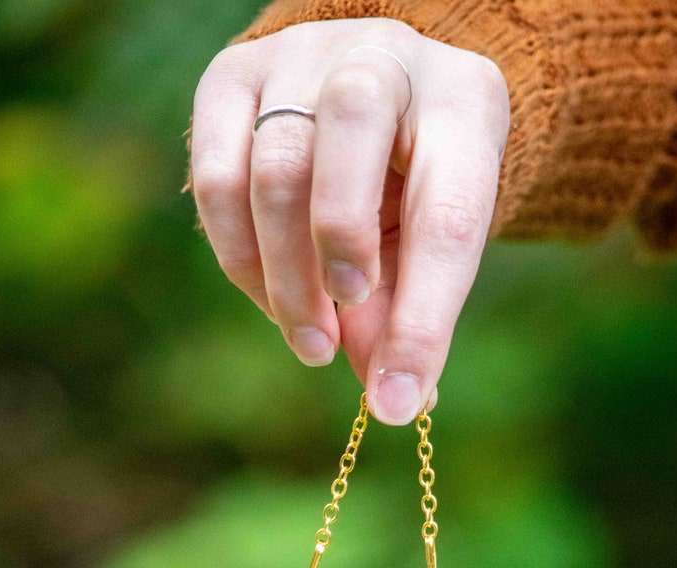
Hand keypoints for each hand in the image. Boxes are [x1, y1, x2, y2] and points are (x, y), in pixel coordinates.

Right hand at [190, 18, 508, 424]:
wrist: (368, 93)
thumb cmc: (410, 183)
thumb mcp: (428, 241)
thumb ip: (407, 314)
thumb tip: (393, 402)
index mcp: (462, 103)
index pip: (448, 212)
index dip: (423, 319)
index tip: (398, 400)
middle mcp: (382, 58)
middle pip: (350, 135)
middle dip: (336, 252)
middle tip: (332, 340)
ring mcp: (299, 56)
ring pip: (275, 168)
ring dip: (284, 277)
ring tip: (309, 337)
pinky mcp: (231, 77)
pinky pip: (215, 177)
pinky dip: (238, 255)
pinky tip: (267, 293)